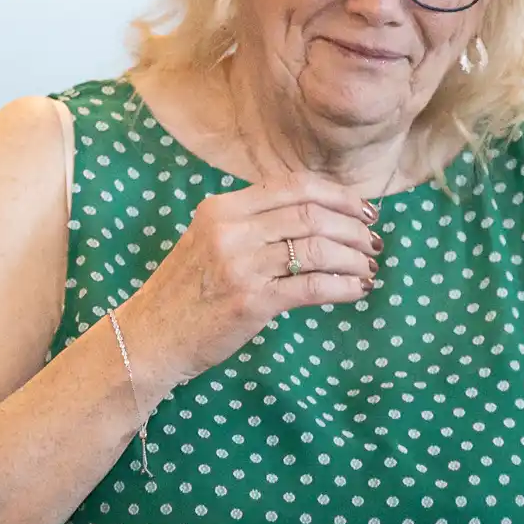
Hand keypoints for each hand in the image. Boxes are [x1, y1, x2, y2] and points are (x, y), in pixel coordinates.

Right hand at [118, 176, 380, 391]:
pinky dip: (343, 286)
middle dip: (353, 227)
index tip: (363, 209)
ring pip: (317, 249)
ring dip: (353, 258)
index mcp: (222, 208)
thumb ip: (252, 223)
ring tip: (369, 268)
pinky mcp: (251, 302)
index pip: (294, 186)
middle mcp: (231, 229)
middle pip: (311, 214)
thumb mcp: (209, 240)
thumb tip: (316, 216)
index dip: (338, 195)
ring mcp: (240, 265)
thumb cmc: (186, 293)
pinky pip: (313, 287)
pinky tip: (357, 290)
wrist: (150, 337)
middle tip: (373, 242)